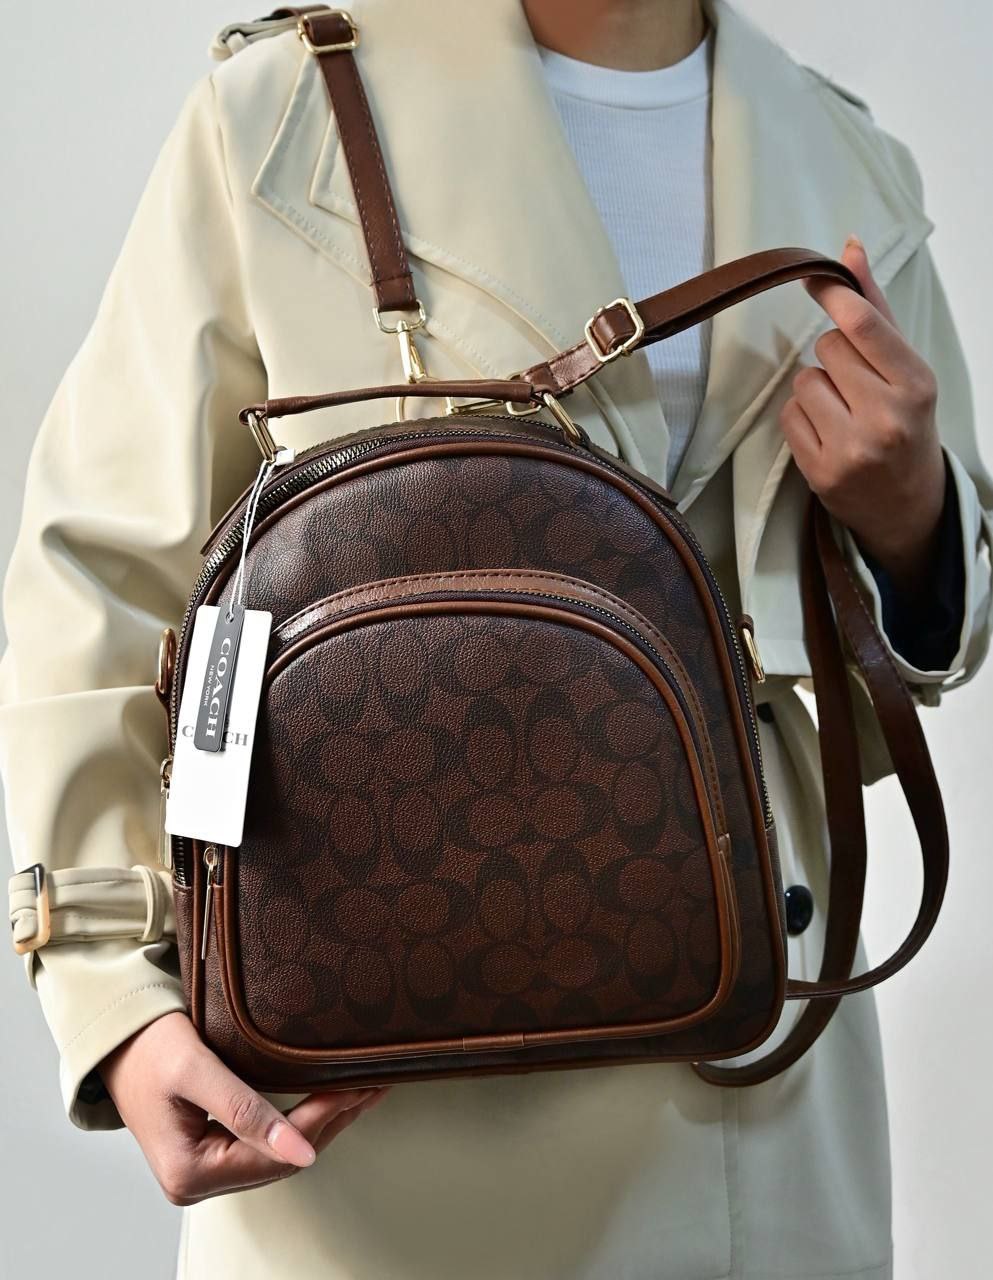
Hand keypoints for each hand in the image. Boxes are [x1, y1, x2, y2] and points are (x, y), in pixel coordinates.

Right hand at [99, 1011, 387, 1205]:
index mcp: (190, 1174)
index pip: (276, 1156)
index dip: (321, 1120)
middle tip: (373, 1084)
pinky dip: (301, 1119)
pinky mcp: (213, 1147)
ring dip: (322, 1121)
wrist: (116, 1034)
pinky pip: (267, 1140)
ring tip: (362, 1089)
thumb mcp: (197, 1072)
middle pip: (283, 1160)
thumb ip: (246, 1112)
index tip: (358, 1087)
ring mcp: (205, 1168)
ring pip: (280, 1153)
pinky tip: (328, 1096)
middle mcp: (198, 1181)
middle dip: (331, 1121)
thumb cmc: (148, 1047)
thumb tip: (301, 1153)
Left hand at [780, 235, 946, 592]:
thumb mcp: (906, 368)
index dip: (833, 295)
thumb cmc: (907, 425)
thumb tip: (849, 249)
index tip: (815, 279)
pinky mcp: (820, 473)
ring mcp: (851, 449)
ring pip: (803, 381)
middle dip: (833, 356)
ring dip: (815, 388)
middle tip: (855, 383)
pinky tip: (826, 432)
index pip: (862, 325)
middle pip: (827, 348)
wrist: (908, 506)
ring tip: (842, 412)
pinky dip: (800, 417)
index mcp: (916, 385)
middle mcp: (886, 417)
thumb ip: (875, 310)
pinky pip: (788, 416)